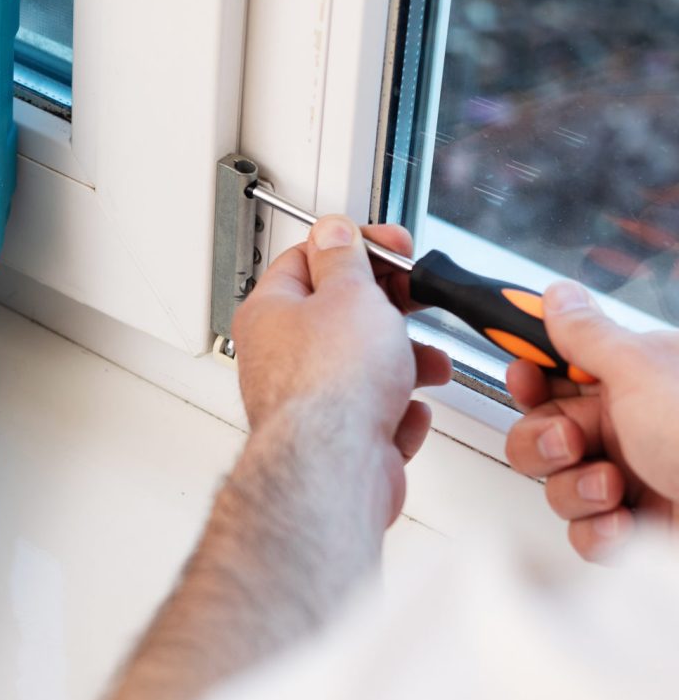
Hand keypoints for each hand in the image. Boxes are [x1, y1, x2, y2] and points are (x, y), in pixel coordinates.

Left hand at [232, 216, 451, 518]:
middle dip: (391, 312)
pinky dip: (398, 414)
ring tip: (428, 367)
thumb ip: (345, 258)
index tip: (393, 247)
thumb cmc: (331, 385)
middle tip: (416, 302)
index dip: (357, 247)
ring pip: (366, 370)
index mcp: (272, 312)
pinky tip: (405, 415)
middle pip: (343, 316)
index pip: (309, 260)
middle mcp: (282, 357)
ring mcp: (309, 402)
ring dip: (406, 365)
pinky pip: (376, 416)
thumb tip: (334, 231)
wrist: (336, 468)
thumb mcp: (349, 293)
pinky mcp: (336, 441)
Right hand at [506, 279, 678, 560]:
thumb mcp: (642, 372)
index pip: (561, 370)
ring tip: (613, 488)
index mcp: (634, 379)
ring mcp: (634, 479)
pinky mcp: (637, 530)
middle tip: (571, 441)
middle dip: (544, 440)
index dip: (532, 374)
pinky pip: (586, 533)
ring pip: (558, 484)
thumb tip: (559, 295)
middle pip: (544, 430)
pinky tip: (623, 525)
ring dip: (575, 490)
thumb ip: (589, 335)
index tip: (525, 377)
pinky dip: (598, 532)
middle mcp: (631, 426)